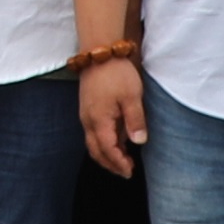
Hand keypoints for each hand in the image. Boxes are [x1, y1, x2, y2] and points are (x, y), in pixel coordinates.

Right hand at [78, 55, 145, 174]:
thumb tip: (138, 142)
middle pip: (95, 151)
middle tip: (126, 171)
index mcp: (98, 120)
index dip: (118, 163)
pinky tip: (118, 140)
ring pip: (92, 143)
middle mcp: (88, 120)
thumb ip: (135, 120)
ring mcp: (85, 114)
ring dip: (106, 154)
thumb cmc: (116, 73)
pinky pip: (92, 132)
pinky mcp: (87, 108)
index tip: (130, 171)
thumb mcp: (132, 96)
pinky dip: (103, 142)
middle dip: (110, 164)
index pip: (108, 150)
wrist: (99, 52)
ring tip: (123, 159)